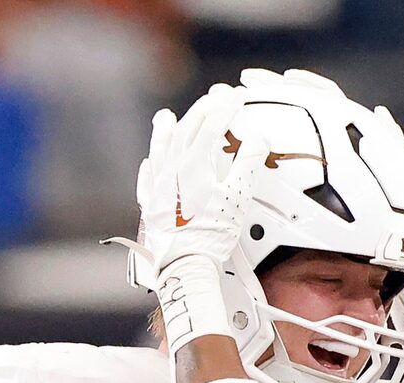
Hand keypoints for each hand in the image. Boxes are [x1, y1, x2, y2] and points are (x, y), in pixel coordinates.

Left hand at [123, 93, 263, 331]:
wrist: (184, 265)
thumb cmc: (210, 236)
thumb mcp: (237, 199)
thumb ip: (247, 165)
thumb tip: (257, 141)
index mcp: (194, 164)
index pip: (212, 124)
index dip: (227, 106)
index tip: (237, 96)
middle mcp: (171, 171)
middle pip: (186, 129)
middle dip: (202, 110)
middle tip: (213, 100)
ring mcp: (158, 188)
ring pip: (160, 149)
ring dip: (166, 130)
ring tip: (167, 116)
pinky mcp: (151, 207)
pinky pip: (146, 180)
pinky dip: (150, 166)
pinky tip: (149, 163)